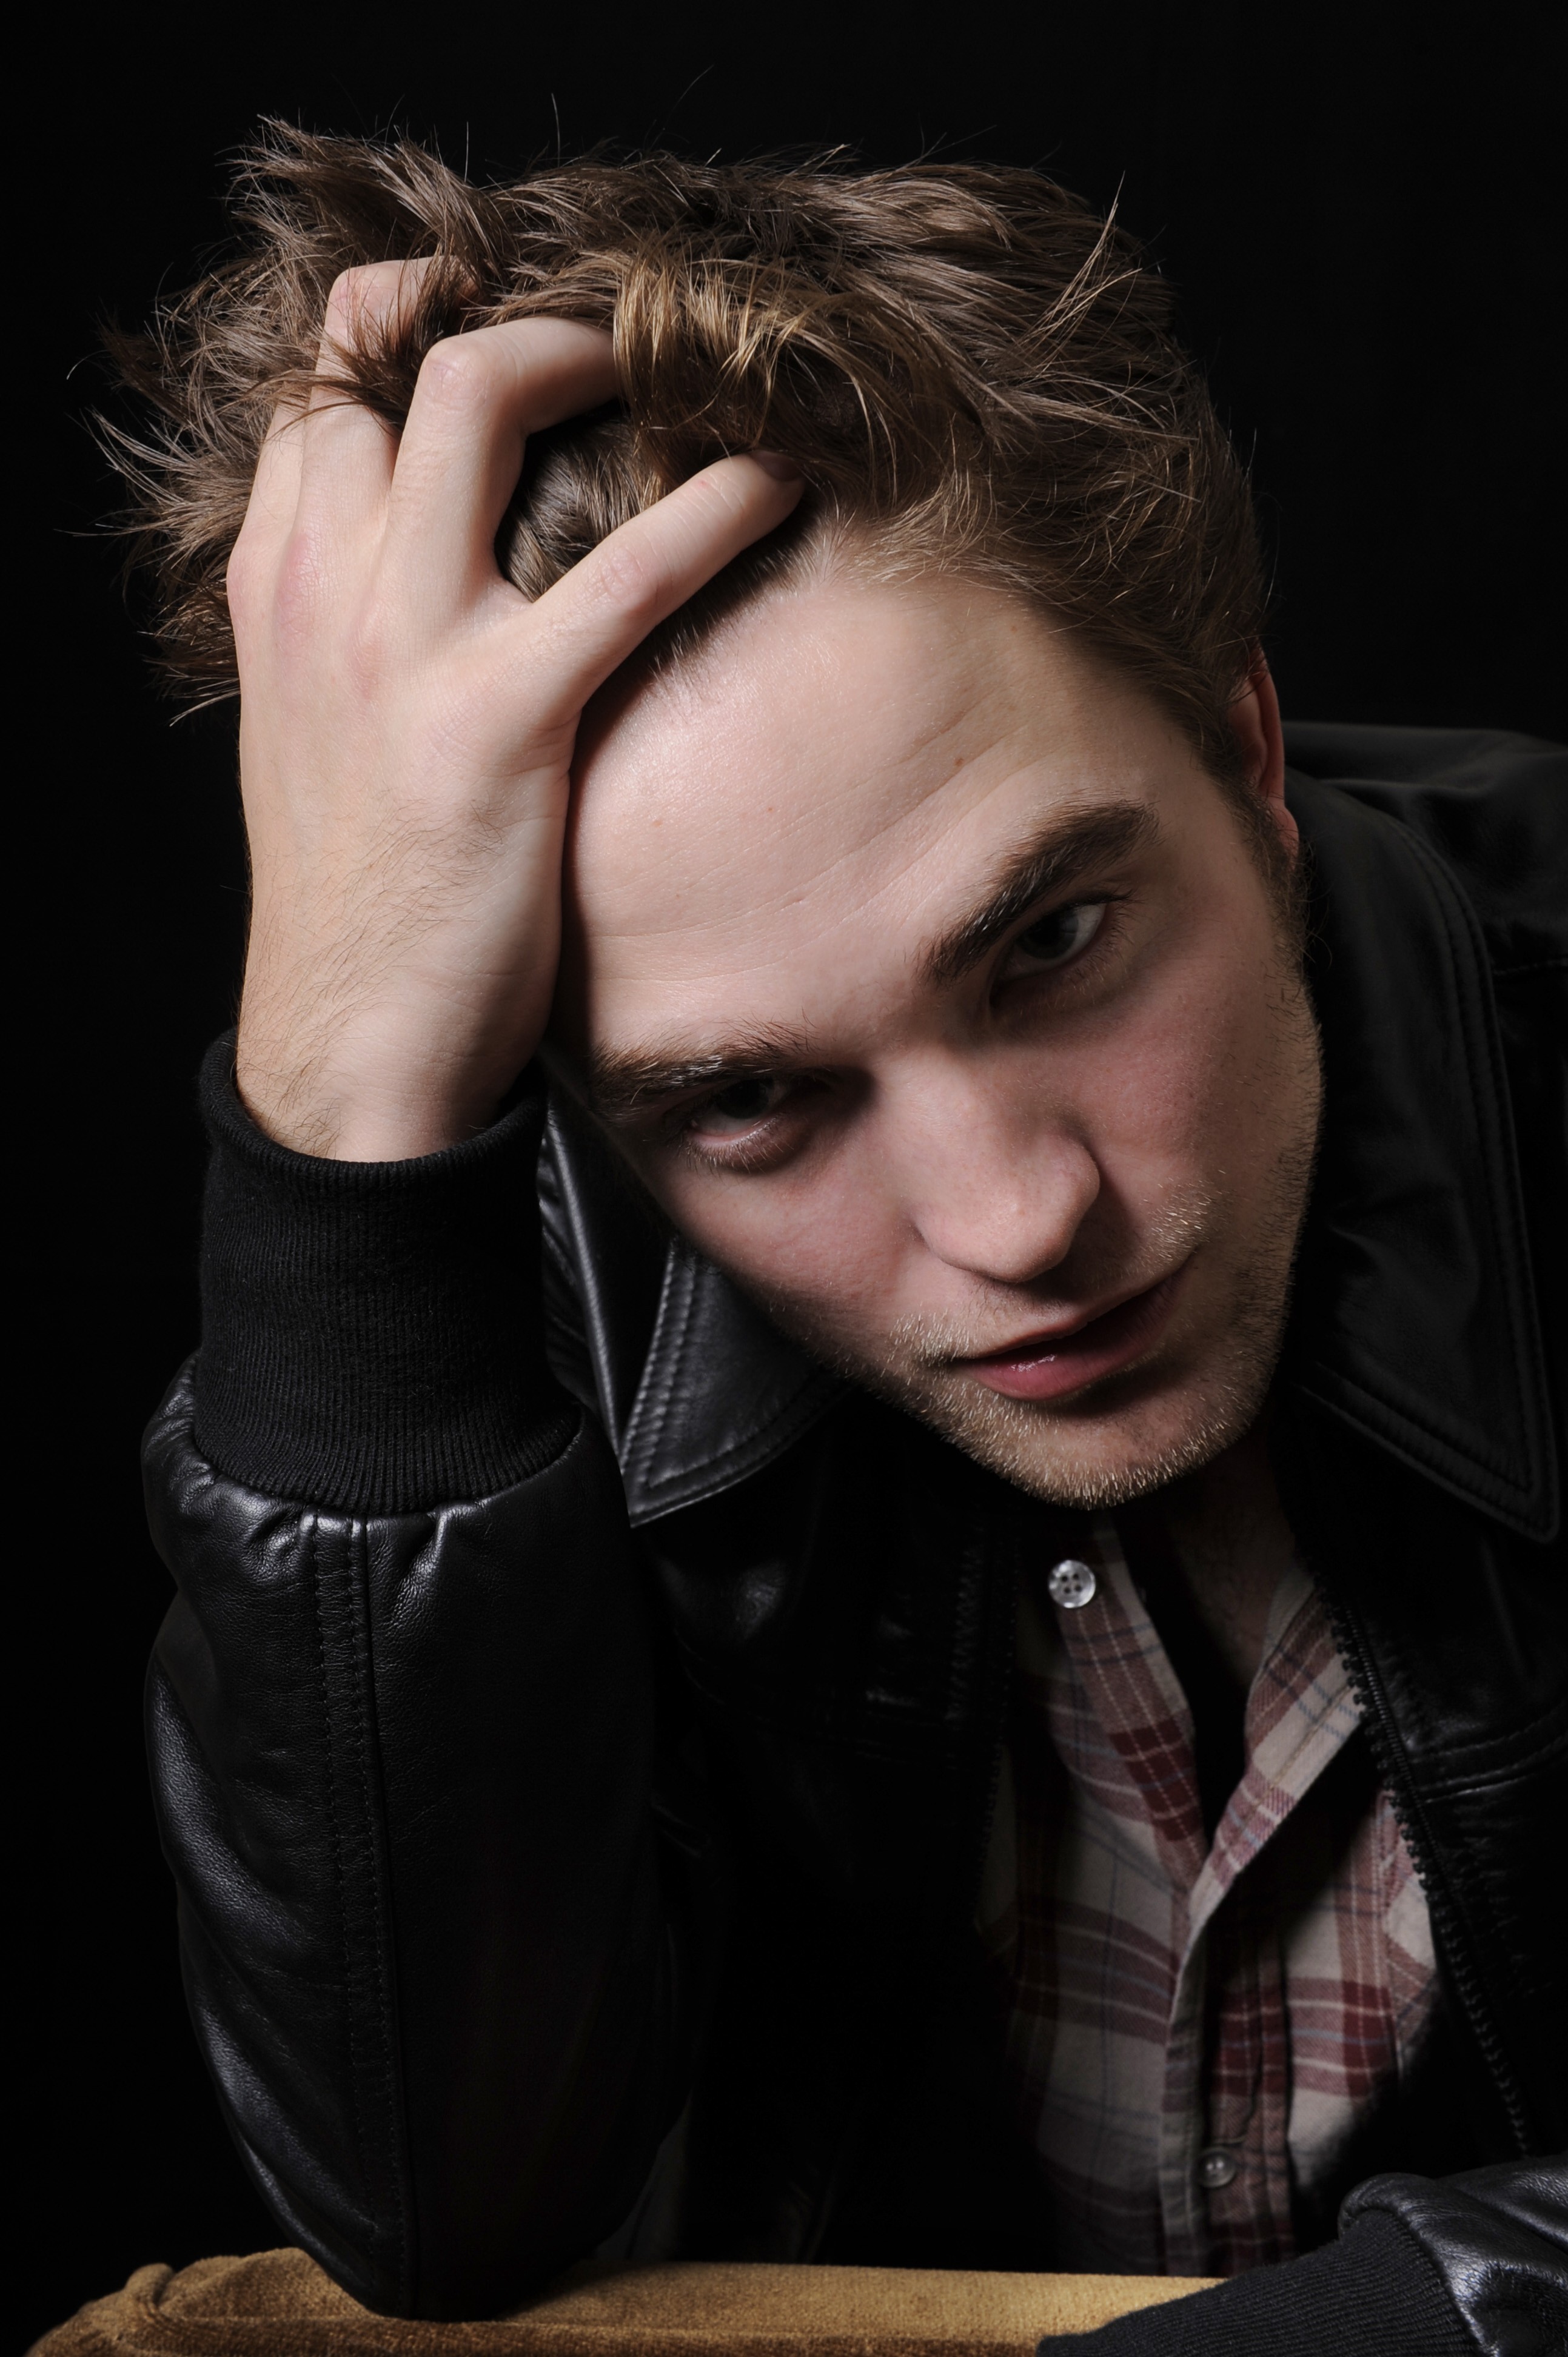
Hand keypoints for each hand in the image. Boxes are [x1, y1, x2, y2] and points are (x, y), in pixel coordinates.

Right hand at [227, 263, 802, 1158]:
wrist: (349, 1043)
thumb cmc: (362, 897)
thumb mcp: (323, 732)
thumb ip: (357, 626)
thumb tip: (446, 565)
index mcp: (279, 585)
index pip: (324, 386)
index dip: (417, 325)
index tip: (513, 330)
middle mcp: (325, 586)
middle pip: (399, 354)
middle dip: (523, 314)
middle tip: (626, 338)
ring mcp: (402, 644)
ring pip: (482, 399)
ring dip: (600, 352)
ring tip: (695, 371)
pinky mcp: (494, 722)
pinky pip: (623, 572)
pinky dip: (715, 505)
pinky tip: (781, 482)